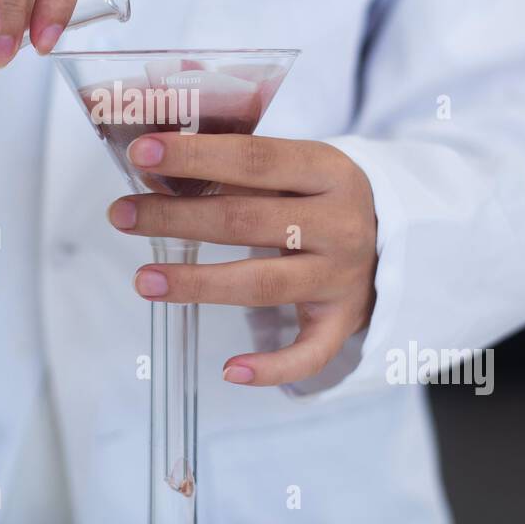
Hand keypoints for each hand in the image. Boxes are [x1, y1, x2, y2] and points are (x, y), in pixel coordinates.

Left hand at [106, 134, 378, 386]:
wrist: (402, 238)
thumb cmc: (323, 196)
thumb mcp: (295, 166)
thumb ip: (233, 164)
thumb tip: (151, 167)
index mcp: (328, 171)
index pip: (254, 158)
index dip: (195, 156)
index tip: (141, 154)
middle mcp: (340, 224)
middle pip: (246, 221)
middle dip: (176, 218)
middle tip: (122, 215)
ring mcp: (342, 277)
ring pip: (262, 284)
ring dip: (198, 283)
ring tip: (144, 280)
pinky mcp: (343, 322)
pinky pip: (308, 352)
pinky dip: (272, 367)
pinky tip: (229, 370)